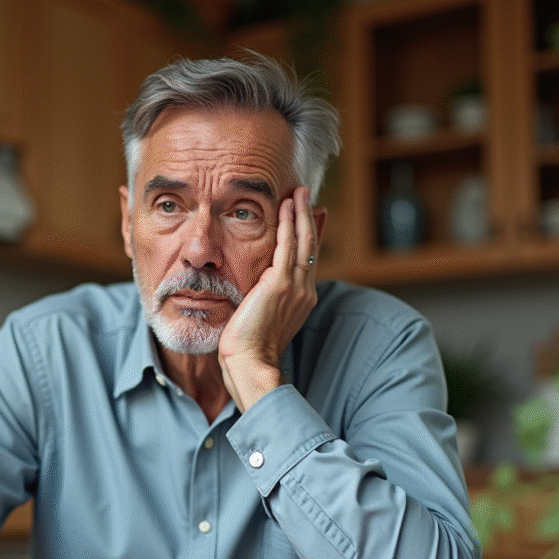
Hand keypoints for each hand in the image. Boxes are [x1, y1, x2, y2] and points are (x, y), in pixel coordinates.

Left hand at [218, 186, 321, 411]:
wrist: (250, 365)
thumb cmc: (247, 350)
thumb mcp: (258, 319)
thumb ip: (261, 300)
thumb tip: (253, 289)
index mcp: (300, 299)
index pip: (308, 259)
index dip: (310, 236)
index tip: (310, 217)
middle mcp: (304, 291)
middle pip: (311, 245)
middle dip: (309, 217)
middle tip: (306, 194)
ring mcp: (295, 287)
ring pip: (303, 240)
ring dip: (300, 213)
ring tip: (298, 192)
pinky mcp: (280, 284)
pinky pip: (288, 245)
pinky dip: (289, 223)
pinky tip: (287, 206)